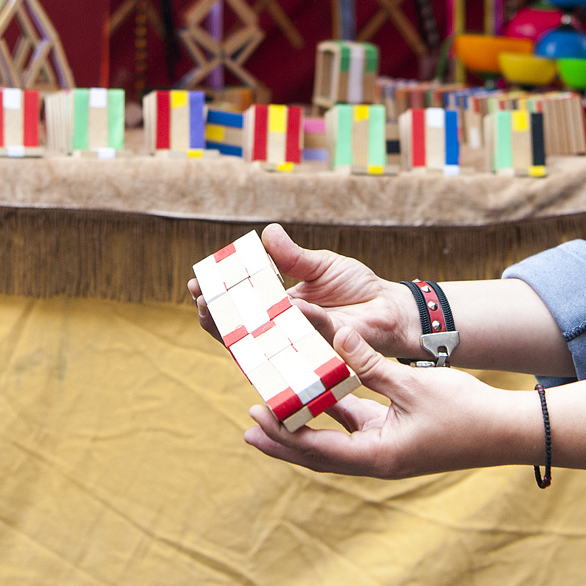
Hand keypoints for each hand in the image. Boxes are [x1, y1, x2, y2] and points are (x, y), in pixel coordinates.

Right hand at [188, 223, 417, 358]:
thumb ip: (292, 256)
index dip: (216, 295)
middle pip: (238, 329)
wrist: (388, 308)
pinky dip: (291, 324)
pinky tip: (280, 311)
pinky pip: (300, 340)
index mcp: (278, 305)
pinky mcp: (318, 351)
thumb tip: (266, 234)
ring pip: (258, 342)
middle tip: (200, 301)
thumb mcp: (320, 264)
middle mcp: (282, 328)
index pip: (239, 304)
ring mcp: (297, 343)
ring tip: (215, 315)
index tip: (197, 283)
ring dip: (236, 330)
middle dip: (215, 316)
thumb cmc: (356, 287)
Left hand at [243, 327, 529, 477]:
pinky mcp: (396, 438)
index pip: (318, 449)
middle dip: (283, 439)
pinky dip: (335, 411)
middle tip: (248, 424)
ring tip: (273, 406)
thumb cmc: (465, 411)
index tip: (255, 414)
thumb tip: (334, 334)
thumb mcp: (413, 384)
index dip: (284, 433)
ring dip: (306, 423)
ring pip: (334, 439)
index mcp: (379, 456)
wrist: (505, 430)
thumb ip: (370, 363)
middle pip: (318, 452)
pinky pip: (356, 426)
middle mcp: (377, 459)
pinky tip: (318, 390)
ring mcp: (386, 450)